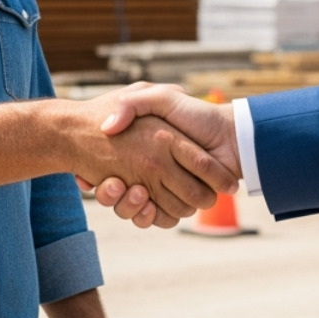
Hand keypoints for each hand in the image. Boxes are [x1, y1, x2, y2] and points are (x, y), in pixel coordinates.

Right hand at [83, 84, 239, 226]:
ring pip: (131, 208)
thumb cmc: (197, 115)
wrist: (231, 137)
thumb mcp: (161, 98)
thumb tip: (108, 127)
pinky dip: (148, 216)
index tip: (86, 177)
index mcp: (140, 149)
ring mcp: (161, 189)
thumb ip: (133, 103)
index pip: (104, 168)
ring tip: (132, 192)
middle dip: (109, 194)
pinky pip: (154, 219)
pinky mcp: (175, 205)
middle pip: (114, 192)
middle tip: (111, 185)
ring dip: (126, 205)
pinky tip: (147, 205)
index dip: (93, 175)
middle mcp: (147, 171)